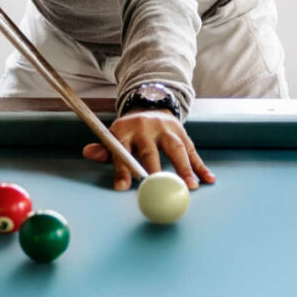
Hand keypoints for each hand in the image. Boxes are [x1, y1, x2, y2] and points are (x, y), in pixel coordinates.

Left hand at [82, 109, 214, 190]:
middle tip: (159, 189)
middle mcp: (146, 128)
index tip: (122, 188)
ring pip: (176, 149)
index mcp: (125, 130)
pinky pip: (192, 150)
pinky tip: (208, 179)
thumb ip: (104, 149)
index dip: (121, 169)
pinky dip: (200, 166)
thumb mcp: (114, 137)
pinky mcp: (182, 133)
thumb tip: (88, 153)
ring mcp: (166, 129)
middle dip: (155, 170)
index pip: (122, 150)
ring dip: (184, 168)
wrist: (150, 107)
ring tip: (190, 187)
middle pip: (150, 150)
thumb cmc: (129, 133)